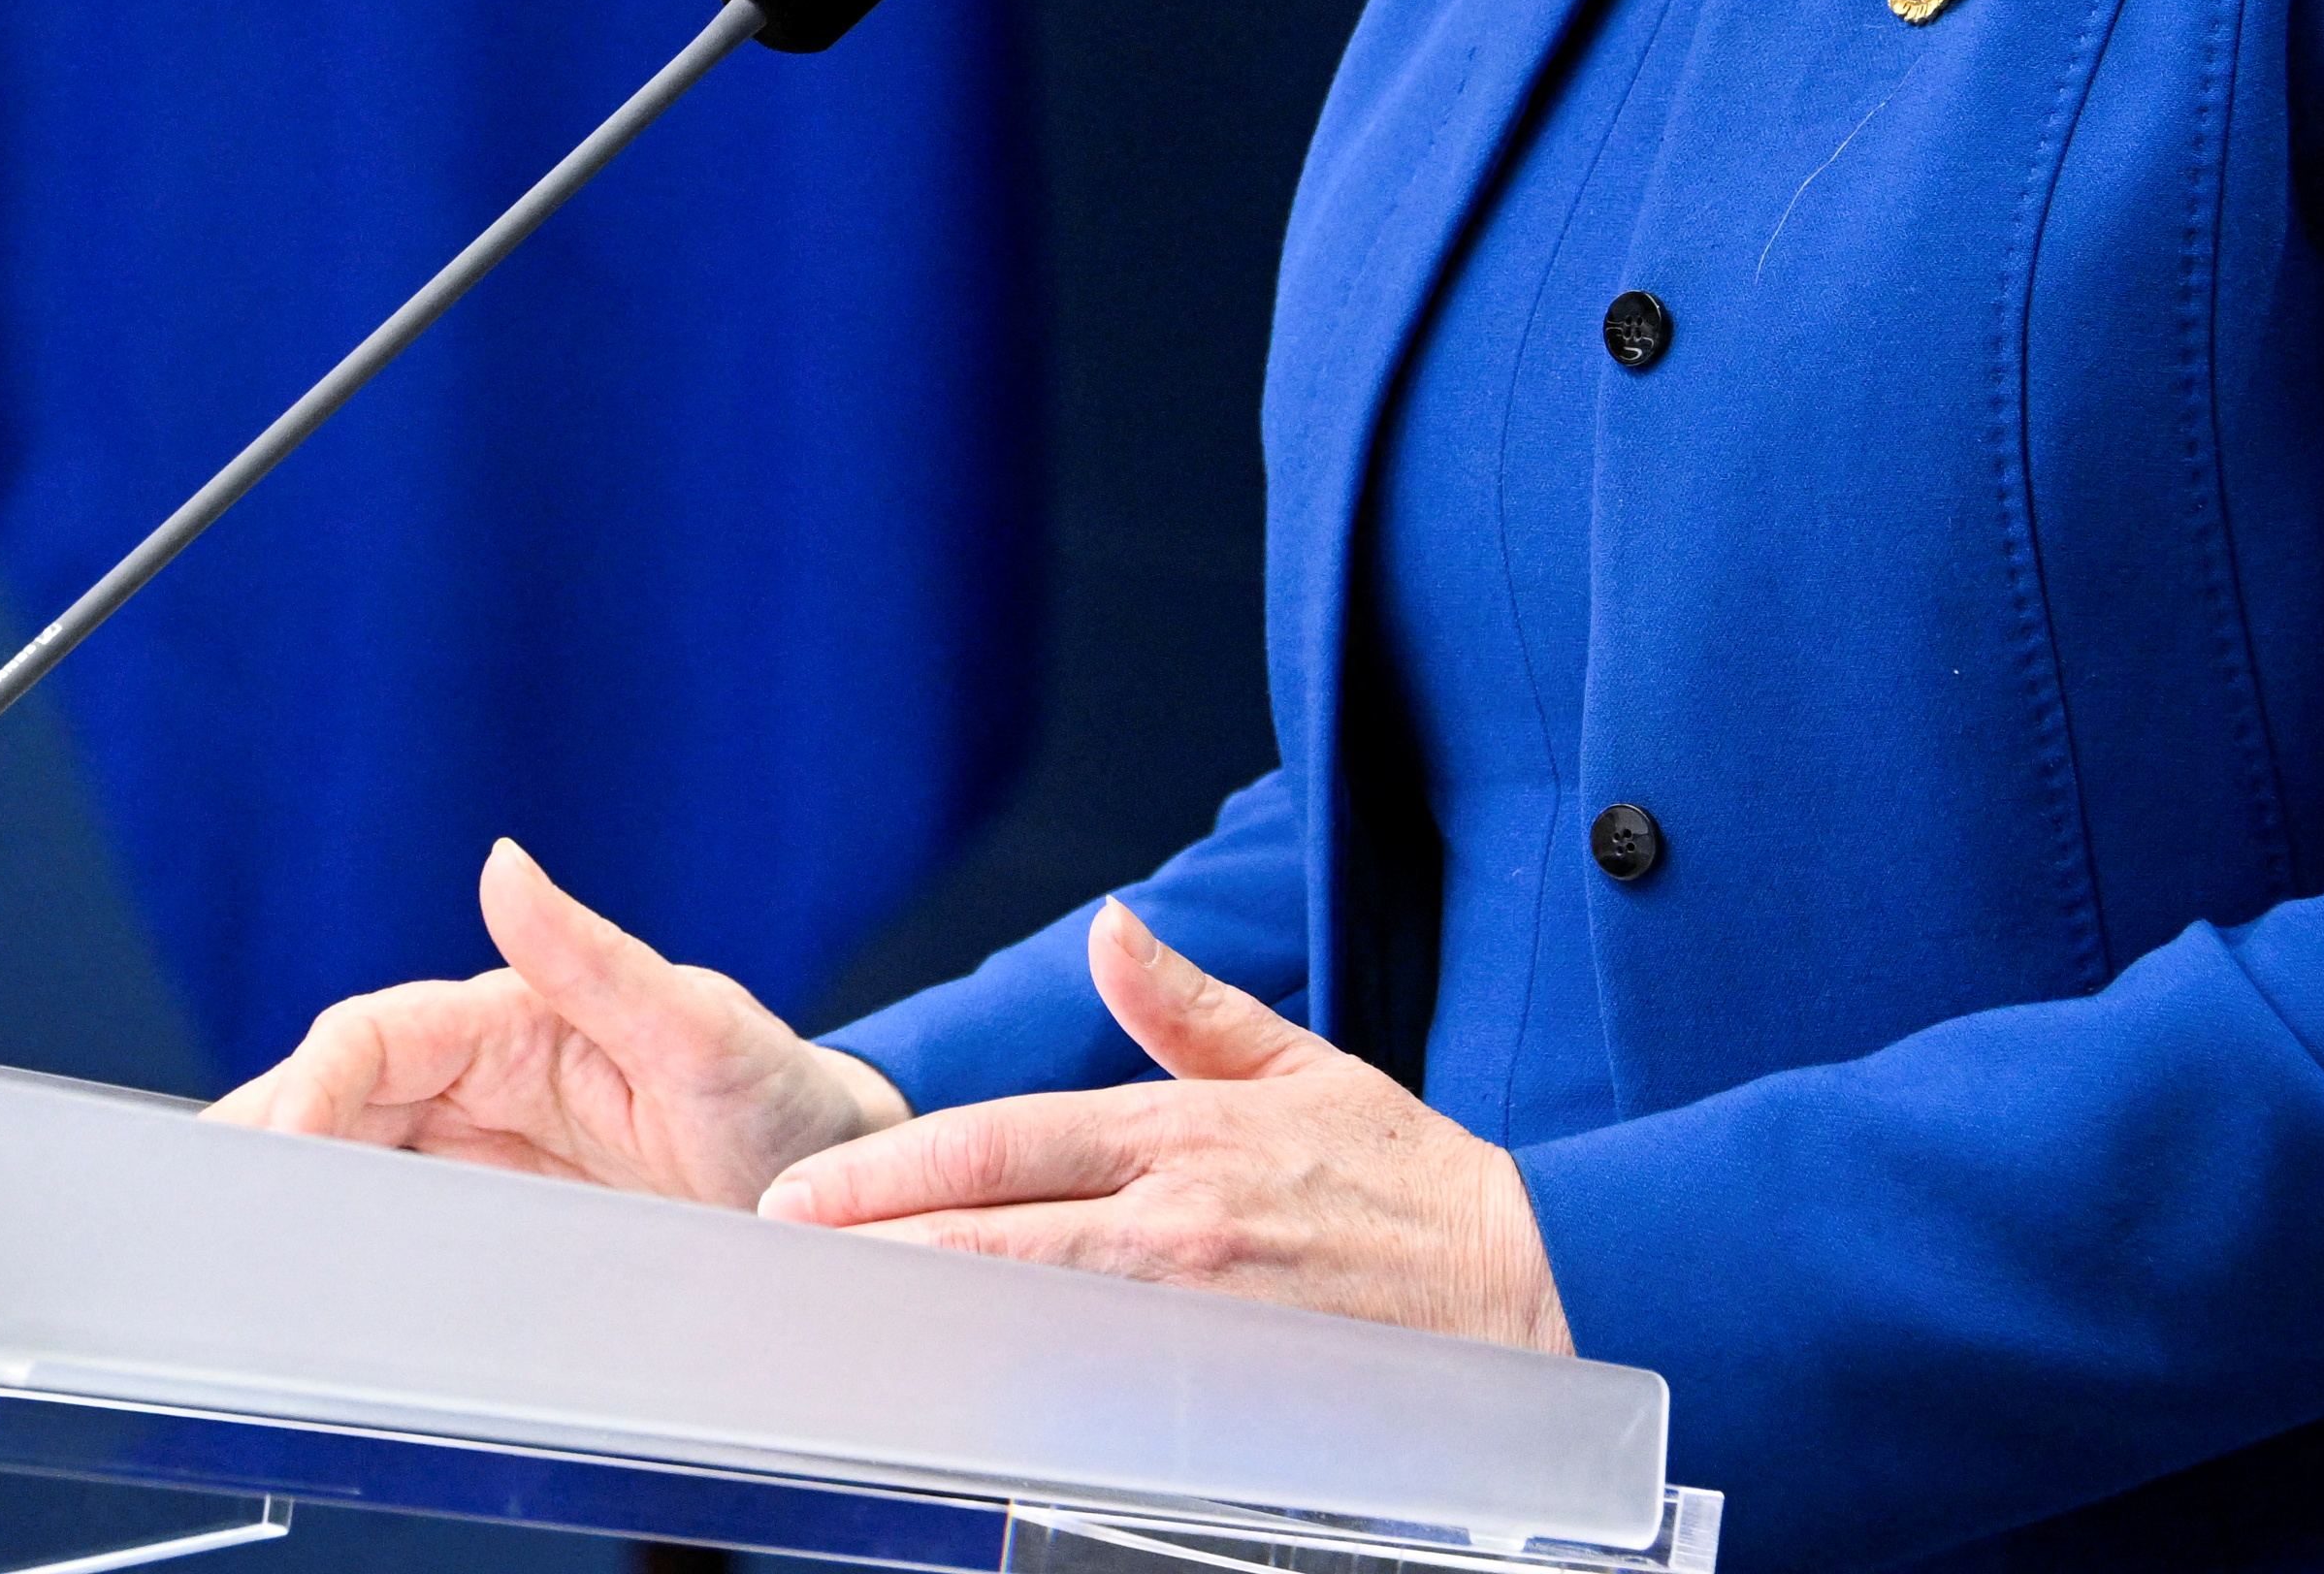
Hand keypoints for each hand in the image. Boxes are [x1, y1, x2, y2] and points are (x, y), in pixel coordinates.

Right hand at [206, 837, 904, 1207]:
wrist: (840, 1200)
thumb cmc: (785, 1106)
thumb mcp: (703, 1034)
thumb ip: (599, 957)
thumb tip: (502, 862)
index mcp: (512, 1024)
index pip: (369, 1039)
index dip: (307, 1090)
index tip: (273, 1154)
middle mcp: (484, 1083)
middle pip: (336, 1102)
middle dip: (266, 1147)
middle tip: (205, 1219)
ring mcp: (487, 1154)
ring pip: (352, 1165)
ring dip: (288, 1198)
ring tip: (227, 1256)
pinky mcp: (501, 1222)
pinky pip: (400, 1226)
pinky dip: (343, 1247)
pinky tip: (307, 1289)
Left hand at [758, 899, 1569, 1353]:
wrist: (1539, 1279)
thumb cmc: (1413, 1182)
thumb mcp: (1302, 1067)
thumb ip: (1187, 1008)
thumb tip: (1116, 931)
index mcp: (1180, 1133)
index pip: (1001, 1142)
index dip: (892, 1169)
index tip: (808, 1191)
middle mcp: (1176, 1217)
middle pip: (991, 1227)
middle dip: (875, 1239)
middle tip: (783, 1249)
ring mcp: (1200, 1307)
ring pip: (1029, 1309)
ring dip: (927, 1310)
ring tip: (839, 1313)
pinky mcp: (1233, 1386)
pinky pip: (1101, 1388)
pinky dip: (1024, 1385)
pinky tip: (962, 1392)